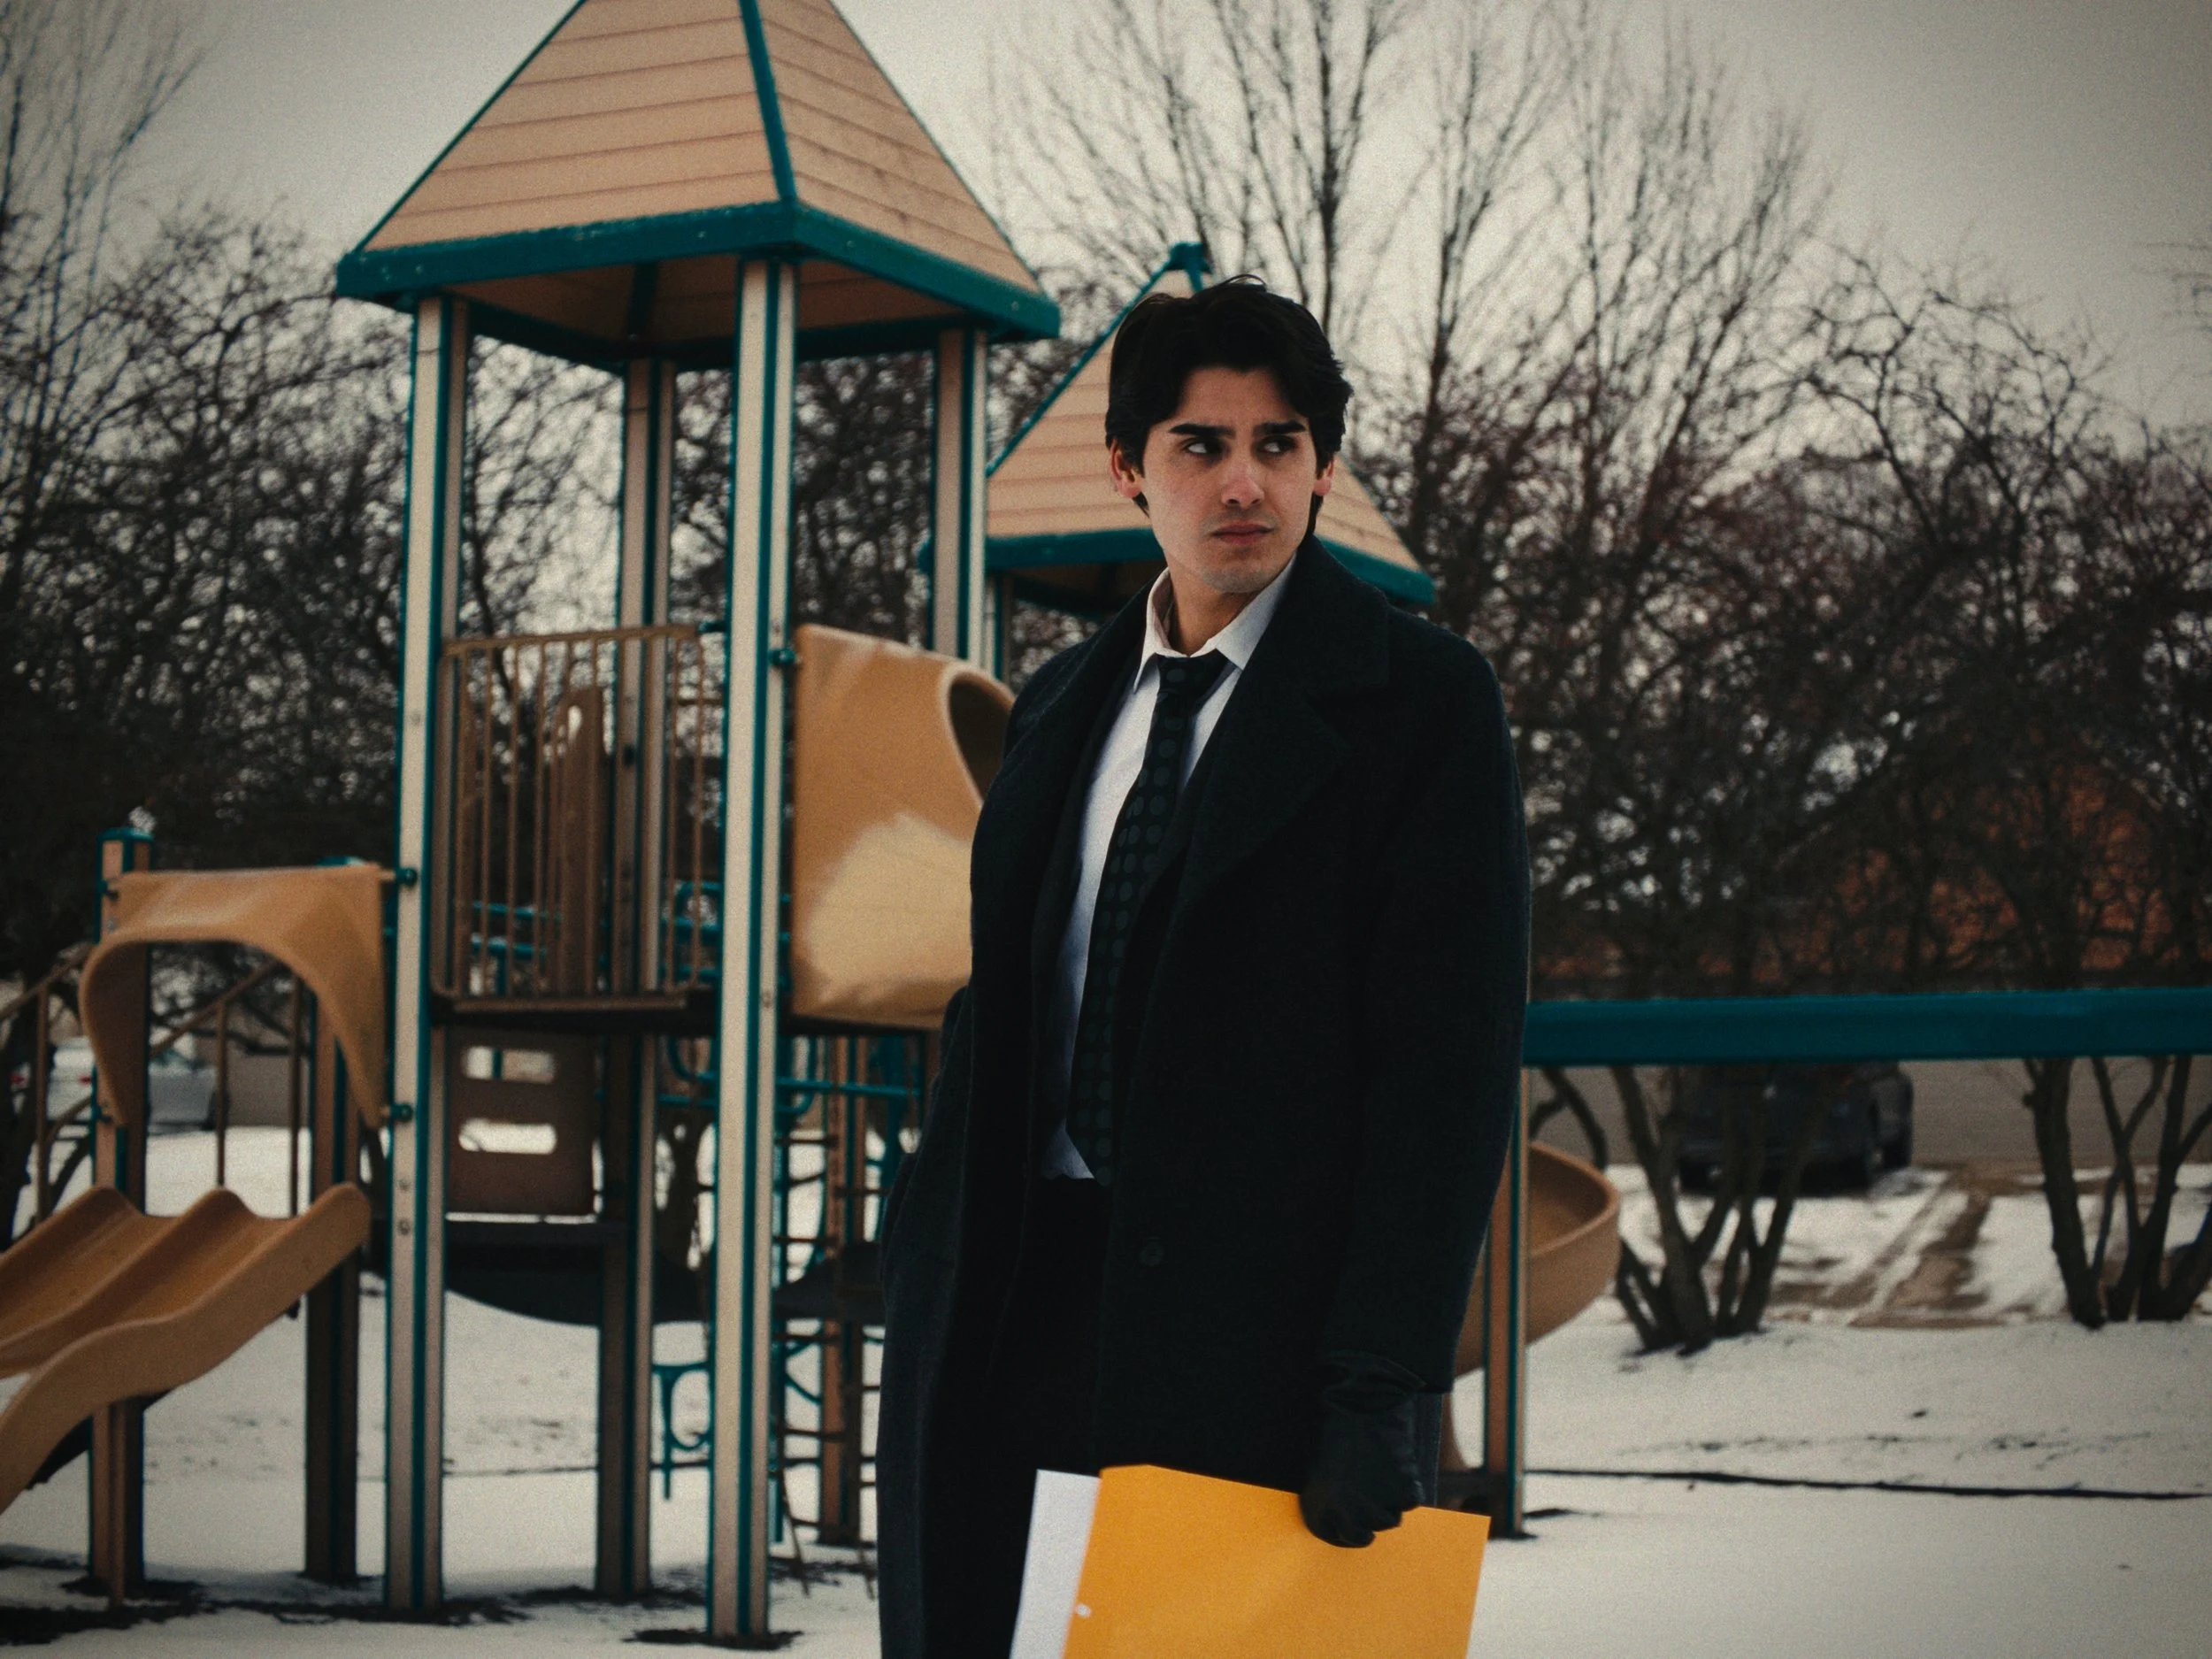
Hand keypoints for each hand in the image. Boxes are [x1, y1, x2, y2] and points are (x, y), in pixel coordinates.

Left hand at [1298, 1351, 1426, 1547]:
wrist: (1359, 1405)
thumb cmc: (1337, 1434)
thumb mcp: (1320, 1471)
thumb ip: (1330, 1502)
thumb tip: (1346, 1523)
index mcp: (1319, 1512)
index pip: (1342, 1537)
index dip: (1352, 1524)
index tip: (1356, 1508)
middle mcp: (1346, 1517)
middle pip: (1370, 1530)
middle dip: (1373, 1509)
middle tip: (1370, 1482)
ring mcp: (1374, 1507)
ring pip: (1392, 1518)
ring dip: (1389, 1496)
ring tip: (1377, 1465)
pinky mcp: (1400, 1493)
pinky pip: (1411, 1500)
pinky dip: (1408, 1483)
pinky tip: (1394, 1461)